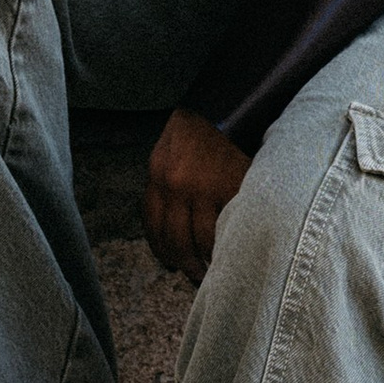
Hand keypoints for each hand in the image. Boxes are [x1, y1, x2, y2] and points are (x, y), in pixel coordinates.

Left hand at [145, 107, 250, 284]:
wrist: (226, 108)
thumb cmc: (197, 134)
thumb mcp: (167, 154)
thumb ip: (164, 187)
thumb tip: (168, 231)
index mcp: (157, 176)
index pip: (153, 226)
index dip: (162, 250)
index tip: (171, 263)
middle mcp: (176, 185)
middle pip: (175, 239)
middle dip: (184, 263)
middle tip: (194, 274)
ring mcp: (203, 188)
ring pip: (200, 240)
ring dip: (206, 259)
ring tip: (213, 267)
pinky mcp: (230, 188)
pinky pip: (225, 226)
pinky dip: (226, 242)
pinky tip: (229, 250)